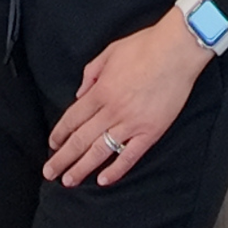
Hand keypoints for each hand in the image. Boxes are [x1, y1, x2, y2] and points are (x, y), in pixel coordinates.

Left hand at [44, 7, 213, 188]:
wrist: (177, 50)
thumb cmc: (145, 46)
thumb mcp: (110, 51)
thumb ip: (91, 73)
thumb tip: (80, 93)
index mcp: (101, 91)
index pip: (73, 118)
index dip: (59, 134)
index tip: (52, 145)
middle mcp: (112, 110)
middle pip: (80, 139)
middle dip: (62, 158)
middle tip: (49, 173)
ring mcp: (131, 123)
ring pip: (100, 151)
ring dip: (82, 168)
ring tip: (68, 181)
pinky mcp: (151, 131)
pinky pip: (130, 155)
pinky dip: (116, 170)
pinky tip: (103, 180)